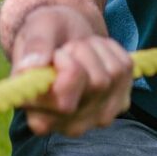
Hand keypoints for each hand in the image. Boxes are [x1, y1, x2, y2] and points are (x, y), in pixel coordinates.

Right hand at [10, 5, 132, 136]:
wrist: (65, 34)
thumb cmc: (46, 36)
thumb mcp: (36, 30)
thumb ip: (34, 47)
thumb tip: (31, 66)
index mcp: (39, 118)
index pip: (66, 104)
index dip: (67, 70)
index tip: (56, 53)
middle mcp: (68, 126)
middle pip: (97, 84)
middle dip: (84, 52)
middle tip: (68, 47)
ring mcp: (97, 118)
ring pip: (113, 75)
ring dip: (97, 50)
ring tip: (80, 48)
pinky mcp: (119, 104)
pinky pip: (126, 69)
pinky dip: (112, 51)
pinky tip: (95, 54)